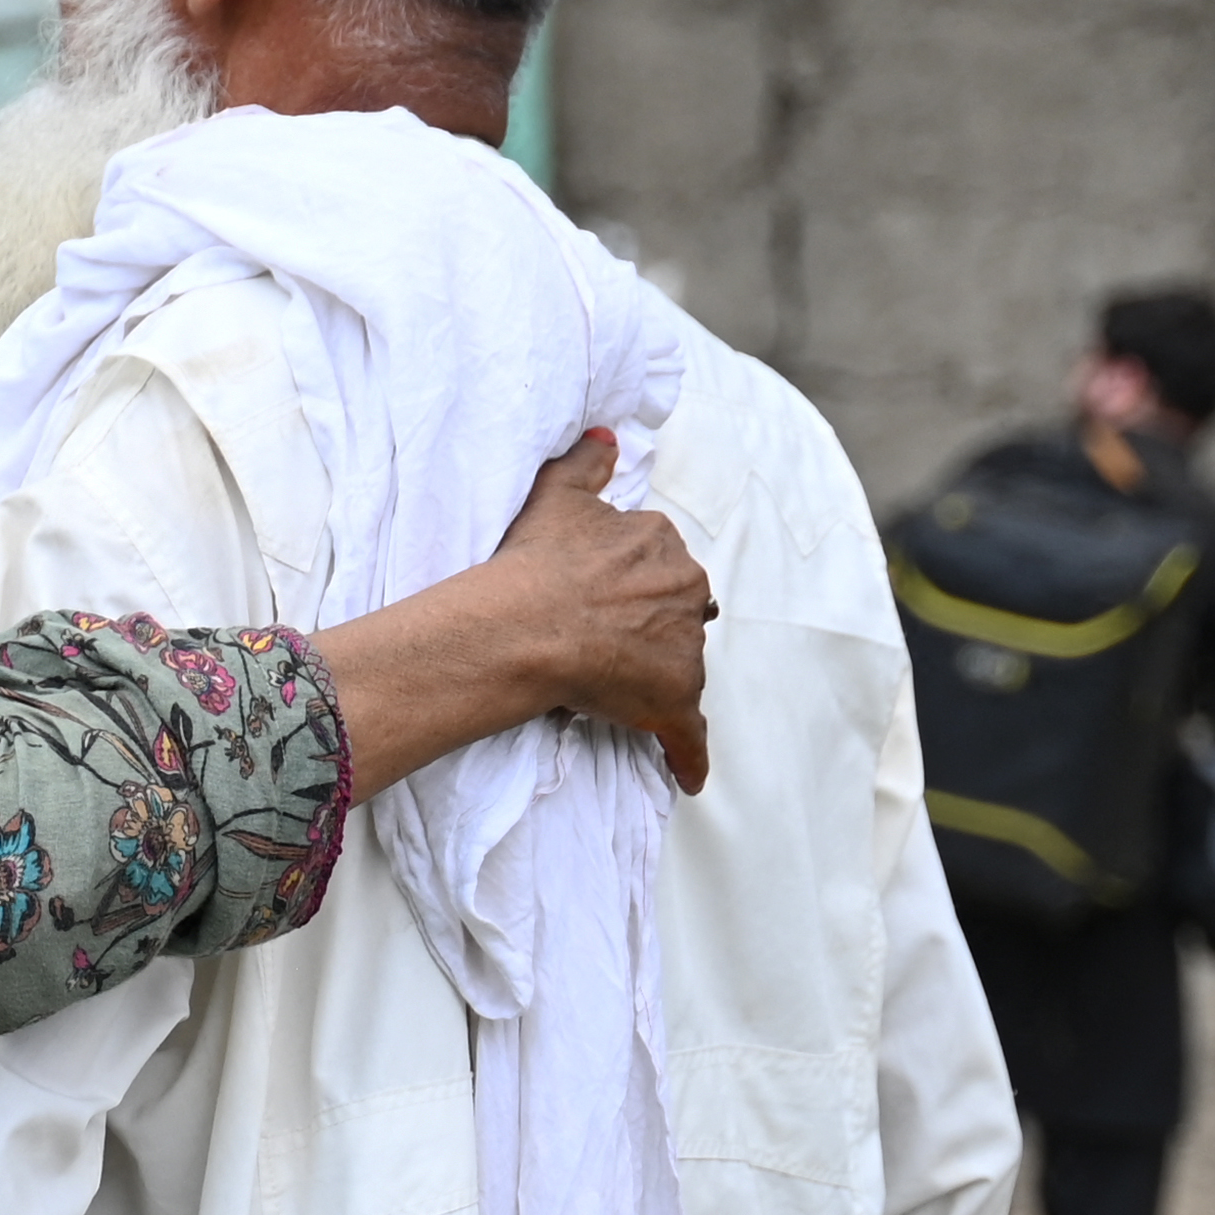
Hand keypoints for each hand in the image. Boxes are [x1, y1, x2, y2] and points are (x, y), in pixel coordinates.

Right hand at [490, 432, 711, 793]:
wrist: (527, 625)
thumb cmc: (536, 563)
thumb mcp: (556, 496)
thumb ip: (586, 462)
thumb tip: (609, 437)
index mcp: (661, 545)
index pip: (660, 565)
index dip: (630, 585)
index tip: (600, 599)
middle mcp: (685, 592)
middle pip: (680, 615)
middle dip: (652, 628)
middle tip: (604, 644)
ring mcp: (683, 650)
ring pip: (681, 668)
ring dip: (656, 679)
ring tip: (612, 691)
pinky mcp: (673, 703)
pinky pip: (688, 737)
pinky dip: (688, 757)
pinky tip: (686, 777)